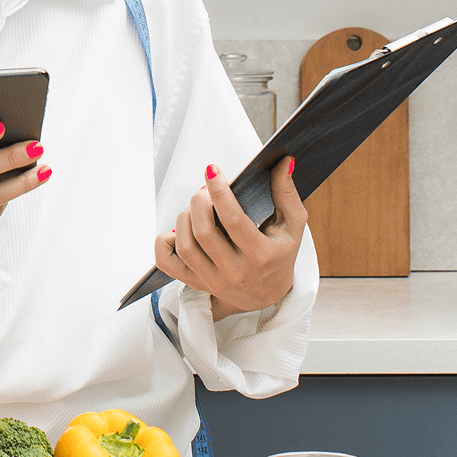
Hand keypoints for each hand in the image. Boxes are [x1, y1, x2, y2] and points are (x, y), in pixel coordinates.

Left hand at [154, 157, 306, 317]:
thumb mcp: (292, 226)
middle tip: (204, 190)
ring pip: (185, 246)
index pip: (233, 220)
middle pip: (203, 232)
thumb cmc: (279, 254)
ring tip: (195, 208)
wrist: (268, 294)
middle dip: (199, 201)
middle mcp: (235, 272)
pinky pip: (167, 263)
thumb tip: (283, 162)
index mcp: (261, 256)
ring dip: (184, 217)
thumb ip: (287, 194)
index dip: (219, 192)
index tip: (213, 170)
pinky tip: (177, 230)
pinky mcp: (195, 283)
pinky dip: (164, 242)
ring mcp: (212, 280)